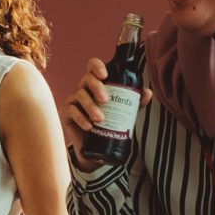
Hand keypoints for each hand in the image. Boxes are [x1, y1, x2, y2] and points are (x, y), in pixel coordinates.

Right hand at [61, 57, 145, 172]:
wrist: (98, 148)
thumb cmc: (111, 124)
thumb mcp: (126, 112)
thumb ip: (135, 102)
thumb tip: (147, 93)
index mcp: (97, 83)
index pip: (93, 66)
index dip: (97, 66)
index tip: (105, 75)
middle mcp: (84, 88)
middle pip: (87, 78)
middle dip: (97, 87)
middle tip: (106, 100)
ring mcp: (74, 99)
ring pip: (80, 95)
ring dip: (90, 106)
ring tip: (100, 119)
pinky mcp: (67, 113)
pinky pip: (71, 111)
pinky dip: (81, 118)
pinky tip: (88, 126)